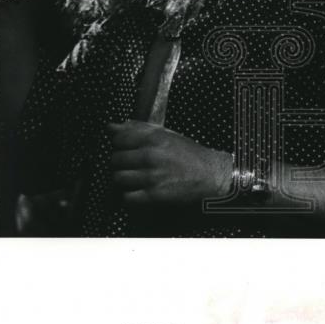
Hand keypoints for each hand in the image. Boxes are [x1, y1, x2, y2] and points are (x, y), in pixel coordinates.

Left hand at [107, 120, 232, 207]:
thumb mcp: (167, 135)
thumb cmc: (189, 154)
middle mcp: (151, 155)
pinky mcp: (154, 195)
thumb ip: (138, 129)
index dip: (119, 145)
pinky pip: (128, 197)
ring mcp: (152, 176)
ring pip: (118, 178)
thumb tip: (113, 126)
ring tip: (136, 178)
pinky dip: (130, 196)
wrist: (211, 174)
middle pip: (116, 159)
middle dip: (121, 163)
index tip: (126, 148)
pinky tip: (140, 191)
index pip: (118, 139)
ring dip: (124, 180)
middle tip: (132, 165)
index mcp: (153, 138)